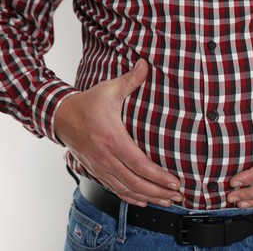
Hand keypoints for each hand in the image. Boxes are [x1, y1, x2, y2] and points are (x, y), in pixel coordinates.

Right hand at [54, 59, 182, 207]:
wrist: (61, 116)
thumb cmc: (87, 104)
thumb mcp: (109, 89)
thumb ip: (130, 80)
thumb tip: (146, 64)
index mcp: (113, 139)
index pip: (140, 164)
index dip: (159, 177)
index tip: (175, 183)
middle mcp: (106, 158)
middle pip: (136, 182)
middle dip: (159, 192)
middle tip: (178, 197)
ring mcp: (100, 167)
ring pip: (127, 189)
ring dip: (148, 197)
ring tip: (167, 202)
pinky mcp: (96, 171)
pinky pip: (115, 189)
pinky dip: (130, 197)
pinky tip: (143, 200)